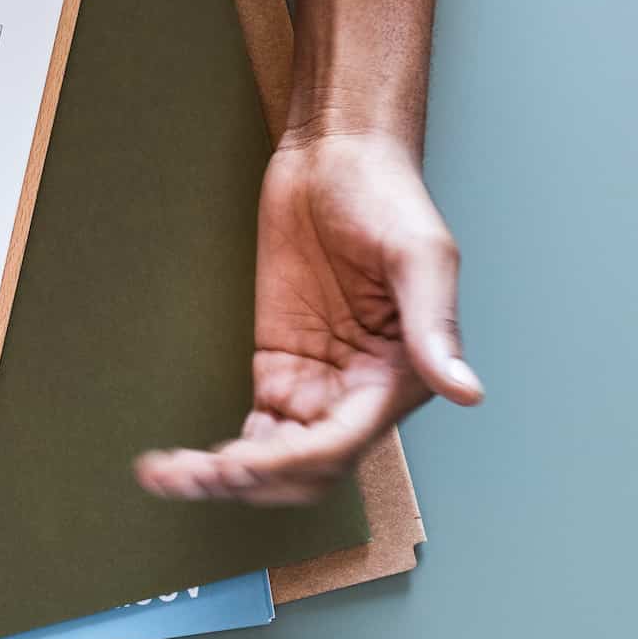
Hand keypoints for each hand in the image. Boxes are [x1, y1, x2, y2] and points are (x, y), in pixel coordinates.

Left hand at [136, 131, 483, 504]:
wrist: (335, 156)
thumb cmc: (387, 195)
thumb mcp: (419, 254)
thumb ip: (435, 326)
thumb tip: (466, 390)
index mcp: (400, 376)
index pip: (343, 443)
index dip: (292, 461)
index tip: (240, 464)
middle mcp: (359, 393)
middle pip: (307, 468)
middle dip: (256, 481)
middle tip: (200, 474)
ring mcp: (316, 384)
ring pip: (274, 459)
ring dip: (227, 479)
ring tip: (171, 475)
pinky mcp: (278, 368)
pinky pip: (253, 431)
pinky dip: (218, 455)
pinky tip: (177, 464)